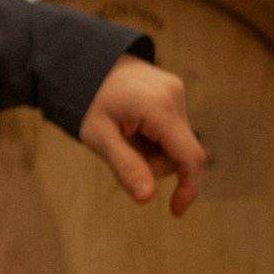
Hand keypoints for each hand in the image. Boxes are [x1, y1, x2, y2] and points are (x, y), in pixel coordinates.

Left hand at [78, 53, 207, 215]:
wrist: (84, 62)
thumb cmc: (87, 101)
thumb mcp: (99, 137)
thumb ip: (126, 166)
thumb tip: (147, 199)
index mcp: (159, 108)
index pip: (189, 157)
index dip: (188, 188)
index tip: (175, 211)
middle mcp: (175, 96)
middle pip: (179, 153)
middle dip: (153, 164)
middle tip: (120, 152)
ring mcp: (176, 91)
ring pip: (175, 142)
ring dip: (152, 150)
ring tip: (123, 135)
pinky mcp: (173, 91)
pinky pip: (171, 127)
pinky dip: (153, 137)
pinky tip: (132, 126)